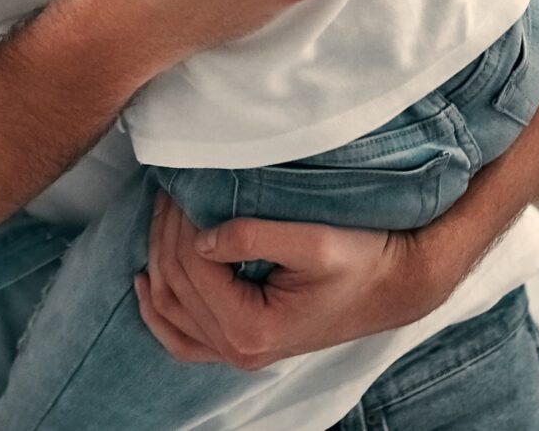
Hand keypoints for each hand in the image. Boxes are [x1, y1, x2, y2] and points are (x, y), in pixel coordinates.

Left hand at [134, 192, 444, 366]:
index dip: (178, 222)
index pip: (191, 266)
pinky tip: (145, 281)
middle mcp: (239, 349)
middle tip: (170, 190)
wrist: (393, 287)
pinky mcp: (241, 346)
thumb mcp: (313, 241)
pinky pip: (182, 340)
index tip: (179, 184)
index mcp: (252, 327)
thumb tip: (200, 238)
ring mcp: (237, 353)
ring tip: (162, 216)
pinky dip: (158, 313)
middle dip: (165, 233)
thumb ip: (253, 236)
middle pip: (175, 283)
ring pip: (170, 308)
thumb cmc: (360, 259)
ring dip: (158, 260)